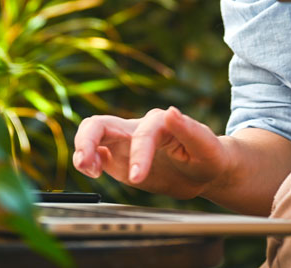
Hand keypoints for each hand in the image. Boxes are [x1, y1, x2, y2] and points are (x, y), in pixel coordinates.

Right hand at [72, 107, 232, 199]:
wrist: (203, 171)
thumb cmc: (209, 156)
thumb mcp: (207, 147)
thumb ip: (190, 131)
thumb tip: (170, 112)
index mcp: (159, 122)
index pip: (141, 133)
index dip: (137, 154)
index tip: (137, 178)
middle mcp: (137, 128)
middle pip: (101, 123)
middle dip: (87, 140)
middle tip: (86, 164)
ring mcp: (125, 142)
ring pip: (92, 134)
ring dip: (82, 149)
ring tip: (86, 169)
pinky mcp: (118, 158)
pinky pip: (95, 153)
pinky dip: (87, 161)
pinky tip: (92, 173)